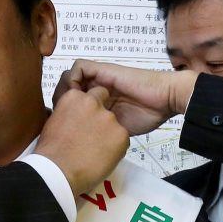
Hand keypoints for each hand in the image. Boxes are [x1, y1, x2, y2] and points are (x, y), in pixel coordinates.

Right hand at [37, 85, 128, 196]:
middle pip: (105, 103)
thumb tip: (75, 116)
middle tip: (94, 135)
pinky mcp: (122, 135)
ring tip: (95, 151)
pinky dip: (116, 148)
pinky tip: (102, 157)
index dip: (90, 108)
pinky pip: (122, 140)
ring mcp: (109, 118)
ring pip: (115, 124)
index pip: (92, 94)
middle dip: (102, 116)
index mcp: (74, 97)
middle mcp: (93, 103)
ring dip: (109, 134)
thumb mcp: (54, 121)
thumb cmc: (51, 152)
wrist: (58, 172)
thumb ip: (69, 112)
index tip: (86, 120)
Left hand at [53, 61, 198, 135]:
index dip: (63, 116)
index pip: (71, 105)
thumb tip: (86, 153)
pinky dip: (72, 79)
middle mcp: (95, 90)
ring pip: (68, 79)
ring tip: (65, 106)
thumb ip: (102, 134)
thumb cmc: (146, 116)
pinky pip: (79, 68)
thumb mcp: (118, 131)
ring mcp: (98, 79)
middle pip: (65, 91)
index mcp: (98, 104)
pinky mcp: (102, 70)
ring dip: (64, 90)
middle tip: (59, 119)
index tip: (61, 131)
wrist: (163, 100)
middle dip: (59, 104)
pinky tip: (75, 95)